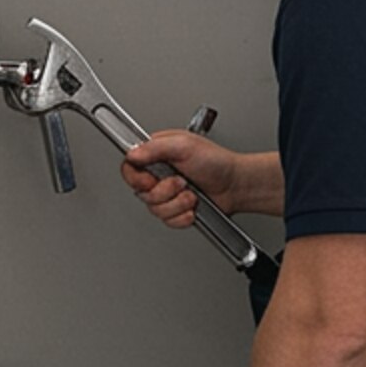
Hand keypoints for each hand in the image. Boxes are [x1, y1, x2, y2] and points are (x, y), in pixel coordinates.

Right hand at [121, 129, 240, 226]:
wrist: (236, 185)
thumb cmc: (217, 161)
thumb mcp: (185, 145)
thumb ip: (155, 147)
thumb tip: (133, 153)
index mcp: (157, 155)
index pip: (129, 168)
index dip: (136, 179)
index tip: (151, 180)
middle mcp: (159, 175)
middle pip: (141, 193)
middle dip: (165, 191)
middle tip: (182, 182)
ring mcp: (167, 194)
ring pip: (155, 210)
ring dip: (177, 204)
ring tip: (192, 194)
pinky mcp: (176, 210)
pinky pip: (168, 221)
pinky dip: (183, 216)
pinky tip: (194, 206)